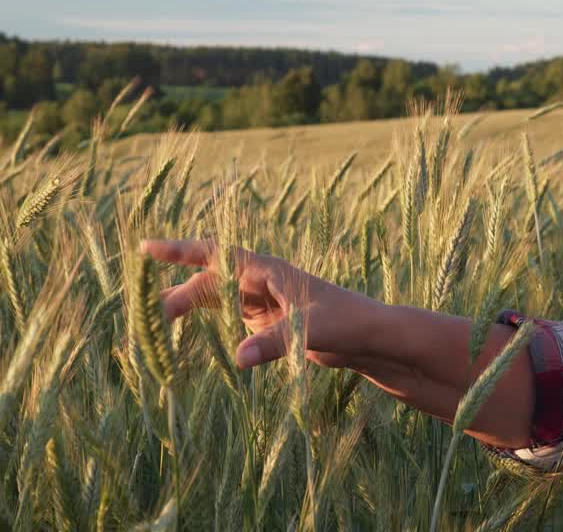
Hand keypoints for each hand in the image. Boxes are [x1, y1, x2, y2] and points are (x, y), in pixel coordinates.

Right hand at [141, 239, 385, 369]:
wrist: (372, 339)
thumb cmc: (350, 323)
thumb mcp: (313, 331)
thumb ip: (276, 343)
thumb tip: (238, 359)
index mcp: (270, 270)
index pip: (217, 255)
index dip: (181, 251)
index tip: (146, 249)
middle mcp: (262, 282)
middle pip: (209, 283)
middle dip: (177, 296)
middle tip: (145, 317)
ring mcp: (263, 303)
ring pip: (215, 301)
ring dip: (187, 310)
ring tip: (152, 328)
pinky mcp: (268, 324)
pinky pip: (228, 320)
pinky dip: (206, 327)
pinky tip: (184, 340)